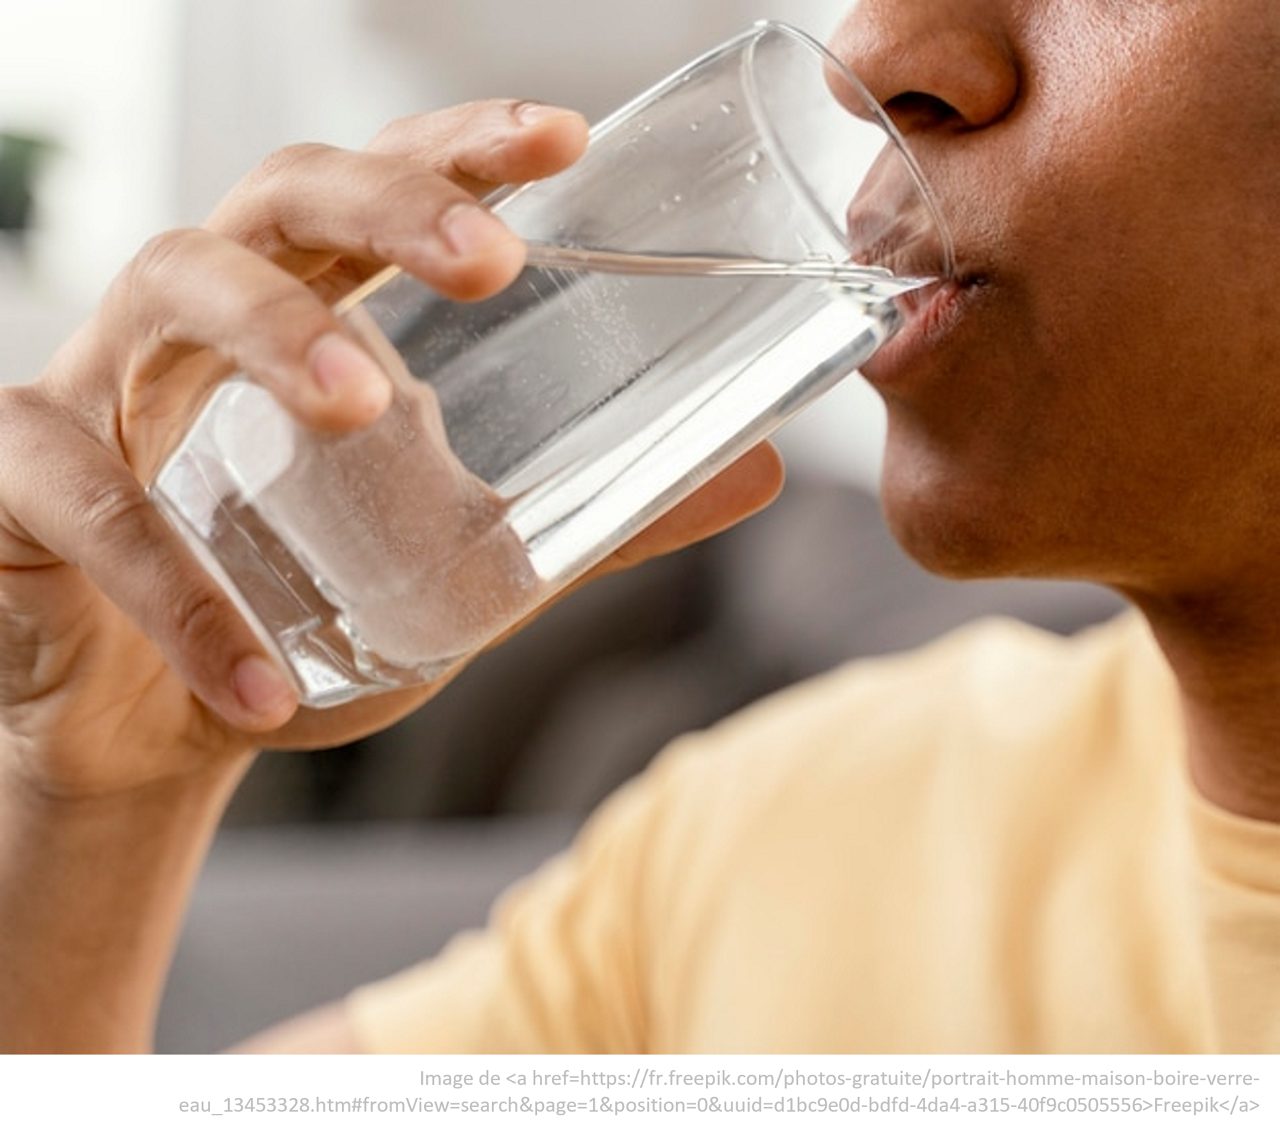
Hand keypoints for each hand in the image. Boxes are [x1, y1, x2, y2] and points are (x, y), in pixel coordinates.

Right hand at [0, 100, 783, 798]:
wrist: (168, 726)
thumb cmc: (315, 610)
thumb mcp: (472, 562)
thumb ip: (602, 519)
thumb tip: (761, 471)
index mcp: (319, 310)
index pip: (389, 189)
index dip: (461, 146)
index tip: (562, 137)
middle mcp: (211, 317)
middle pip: (282, 192)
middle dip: (387, 201)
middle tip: (491, 259)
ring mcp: (106, 383)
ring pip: (169, 287)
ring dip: (275, 337)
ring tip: (366, 411)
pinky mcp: (21, 480)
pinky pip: (84, 501)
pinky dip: (177, 594)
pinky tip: (263, 685)